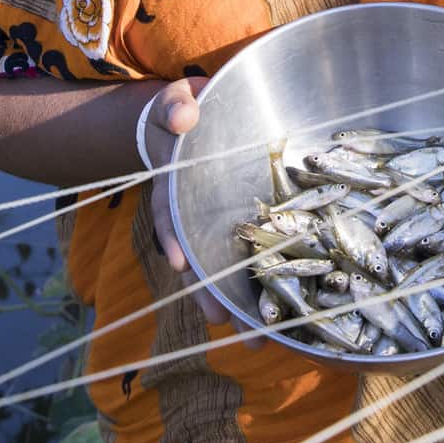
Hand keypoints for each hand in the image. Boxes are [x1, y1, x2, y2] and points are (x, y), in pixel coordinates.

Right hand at [143, 75, 237, 329]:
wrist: (198, 119)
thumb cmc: (186, 112)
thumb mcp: (176, 104)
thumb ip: (177, 108)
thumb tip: (185, 116)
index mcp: (174, 186)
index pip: (169, 215)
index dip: (173, 238)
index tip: (180, 264)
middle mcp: (191, 213)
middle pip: (197, 257)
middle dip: (209, 290)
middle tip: (223, 322)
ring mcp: (215, 222)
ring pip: (223, 268)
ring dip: (235, 301)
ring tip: (253, 338)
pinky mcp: (239, 225)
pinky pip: (249, 256)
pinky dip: (259, 284)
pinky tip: (274, 313)